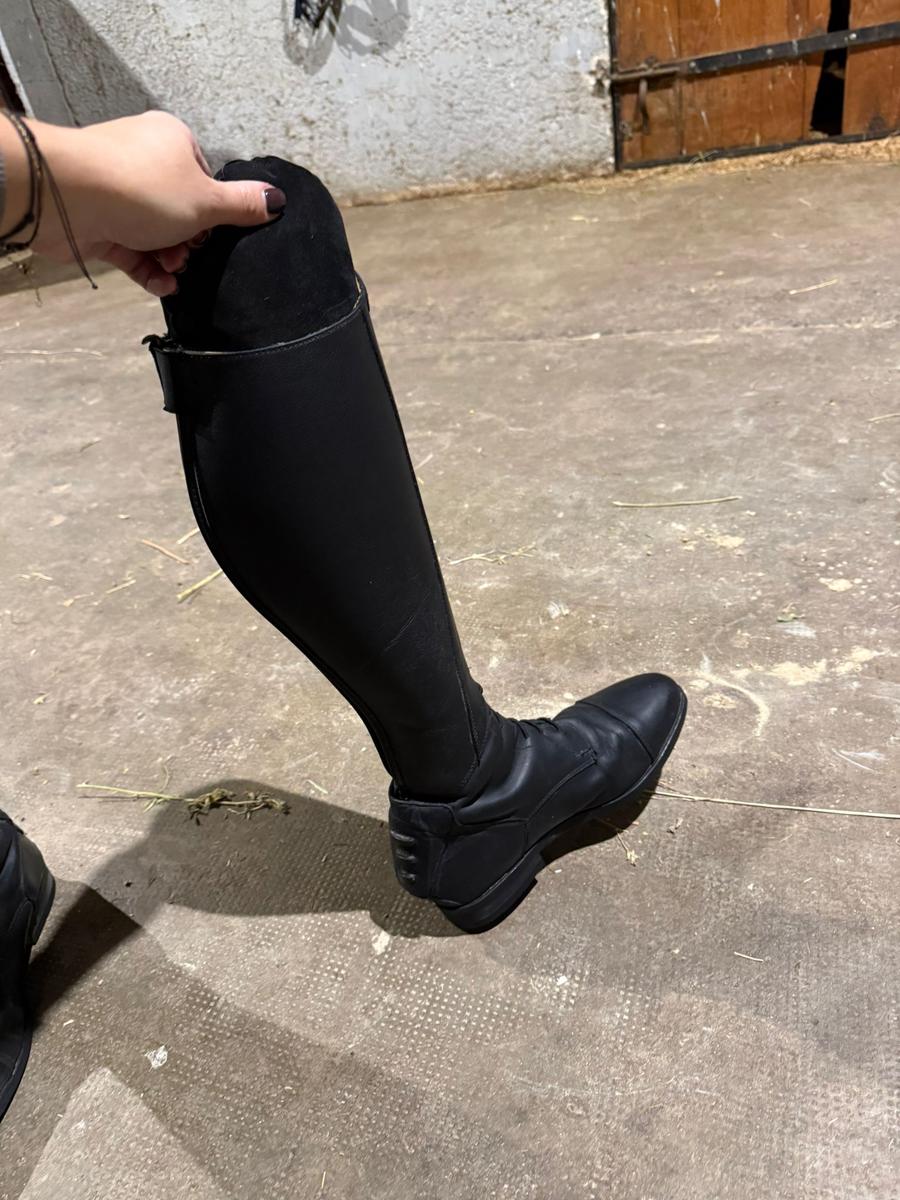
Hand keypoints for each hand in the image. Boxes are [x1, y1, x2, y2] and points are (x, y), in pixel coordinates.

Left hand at [24, 112, 284, 295]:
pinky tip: (162, 285)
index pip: (204, 178)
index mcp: (172, 141)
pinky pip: (132, 250)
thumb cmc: (143, 189)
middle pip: (181, 209)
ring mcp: (118, 193)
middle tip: (191, 256)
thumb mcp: (206, 200)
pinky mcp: (100, 222)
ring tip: (172, 272)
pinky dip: (149, 269)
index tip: (216, 233)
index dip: (214, 211)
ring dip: (170, 259)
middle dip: (191, 241)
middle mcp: (144, 160)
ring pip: (157, 233)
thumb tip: (278, 199)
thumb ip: (242, 205)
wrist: (69, 197)